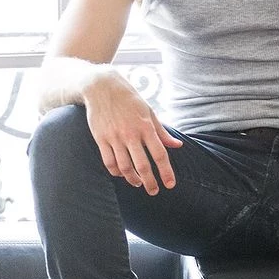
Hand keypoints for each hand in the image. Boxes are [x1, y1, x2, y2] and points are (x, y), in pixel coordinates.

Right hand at [83, 72, 182, 195]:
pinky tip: (122, 174)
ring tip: (138, 184)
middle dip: (150, 182)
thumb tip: (177, 145)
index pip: (159, 154)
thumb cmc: (129, 99)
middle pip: (142, 165)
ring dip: (133, 179)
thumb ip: (162, 131)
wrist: (102, 87)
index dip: (166, 172)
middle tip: (154, 191)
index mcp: (146, 126)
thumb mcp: (149, 111)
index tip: (170, 185)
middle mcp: (131, 134)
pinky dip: (116, 172)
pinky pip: (109, 162)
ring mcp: (114, 137)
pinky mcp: (101, 139)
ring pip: (125, 167)